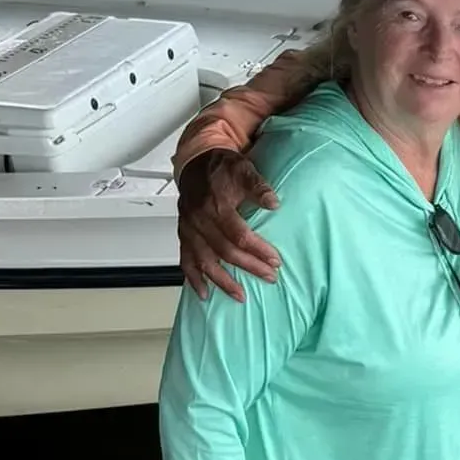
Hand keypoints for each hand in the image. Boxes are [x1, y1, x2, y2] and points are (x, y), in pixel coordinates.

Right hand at [179, 150, 282, 301]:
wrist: (196, 163)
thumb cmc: (221, 168)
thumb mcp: (243, 169)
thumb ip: (258, 186)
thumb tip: (273, 203)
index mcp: (215, 205)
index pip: (239, 234)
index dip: (258, 250)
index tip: (275, 261)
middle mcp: (199, 219)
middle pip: (225, 251)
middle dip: (249, 267)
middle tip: (269, 277)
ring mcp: (189, 228)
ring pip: (204, 261)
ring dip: (222, 281)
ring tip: (240, 296)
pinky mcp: (184, 234)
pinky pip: (185, 260)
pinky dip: (193, 279)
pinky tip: (203, 293)